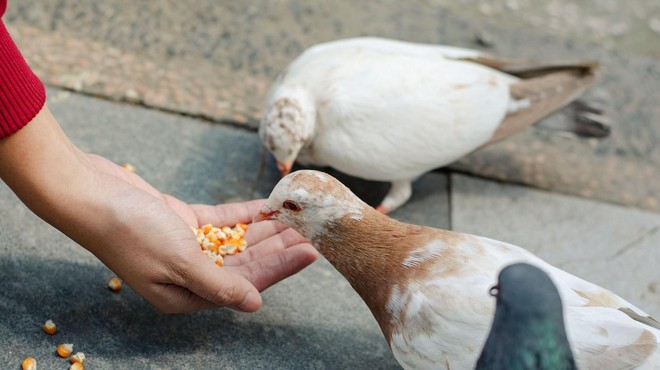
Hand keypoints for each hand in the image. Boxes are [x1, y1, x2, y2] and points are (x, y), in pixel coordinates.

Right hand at [0, 106, 317, 312]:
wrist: (89, 193)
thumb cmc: (128, 231)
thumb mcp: (178, 261)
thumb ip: (219, 283)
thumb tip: (253, 305)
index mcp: (185, 294)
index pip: (246, 282)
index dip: (280, 267)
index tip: (310, 251)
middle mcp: (189, 273)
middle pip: (246, 261)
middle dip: (279, 246)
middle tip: (312, 231)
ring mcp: (186, 246)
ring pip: (238, 240)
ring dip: (266, 229)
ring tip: (296, 217)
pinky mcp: (182, 221)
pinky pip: (222, 220)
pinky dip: (244, 214)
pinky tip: (268, 207)